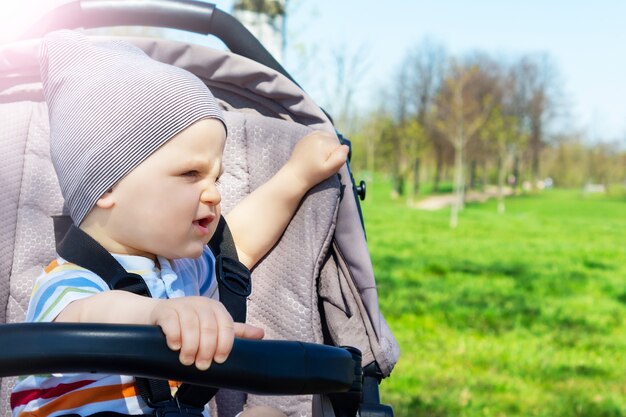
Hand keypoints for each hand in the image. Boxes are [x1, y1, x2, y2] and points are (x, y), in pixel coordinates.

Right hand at [149, 297, 263, 369]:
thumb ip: (236, 332)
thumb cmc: (192, 324)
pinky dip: (174, 337)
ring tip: (187, 361)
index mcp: (217, 308)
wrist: (161, 315)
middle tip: (201, 365)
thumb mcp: (215, 326)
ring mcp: (183, 305)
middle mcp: (202, 304)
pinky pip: (172, 323)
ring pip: (191, 326)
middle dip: (206, 350)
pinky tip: (174, 347)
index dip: (225, 345)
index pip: (227, 326)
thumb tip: (261, 334)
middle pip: (209, 328)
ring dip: (190, 347)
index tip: (219, 360)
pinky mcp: (165, 309)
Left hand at [286, 131, 348, 190]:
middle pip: (334, 140)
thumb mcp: (330, 170)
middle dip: (332, 150)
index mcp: (324, 142)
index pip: (339, 147)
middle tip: (324, 162)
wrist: (295, 175)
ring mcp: (310, 135)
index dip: (336, 157)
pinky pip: (319, 136)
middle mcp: (317, 135)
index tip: (328, 165)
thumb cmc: (313, 174)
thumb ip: (340, 158)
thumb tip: (346, 147)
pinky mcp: (305, 138)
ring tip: (320, 157)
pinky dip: (320, 142)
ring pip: (327, 137)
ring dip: (327, 145)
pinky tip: (317, 152)